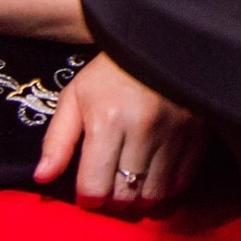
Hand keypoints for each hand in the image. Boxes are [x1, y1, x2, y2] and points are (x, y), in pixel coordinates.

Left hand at [36, 53, 205, 212]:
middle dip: (113, 200)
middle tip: (110, 187)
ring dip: (140, 196)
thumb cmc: (110, 72)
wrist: (158, 40)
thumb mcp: (74, 98)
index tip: (88, 191)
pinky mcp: (198, 132)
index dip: (88, 198)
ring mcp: (174, 132)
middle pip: (125, 196)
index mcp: (106, 121)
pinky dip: (167, 186)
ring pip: (155, 194)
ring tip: (132, 182)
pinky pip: (182, 180)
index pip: (95, 187)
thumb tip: (42, 178)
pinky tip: (156, 174)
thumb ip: (57, 141)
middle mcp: (142, 129)